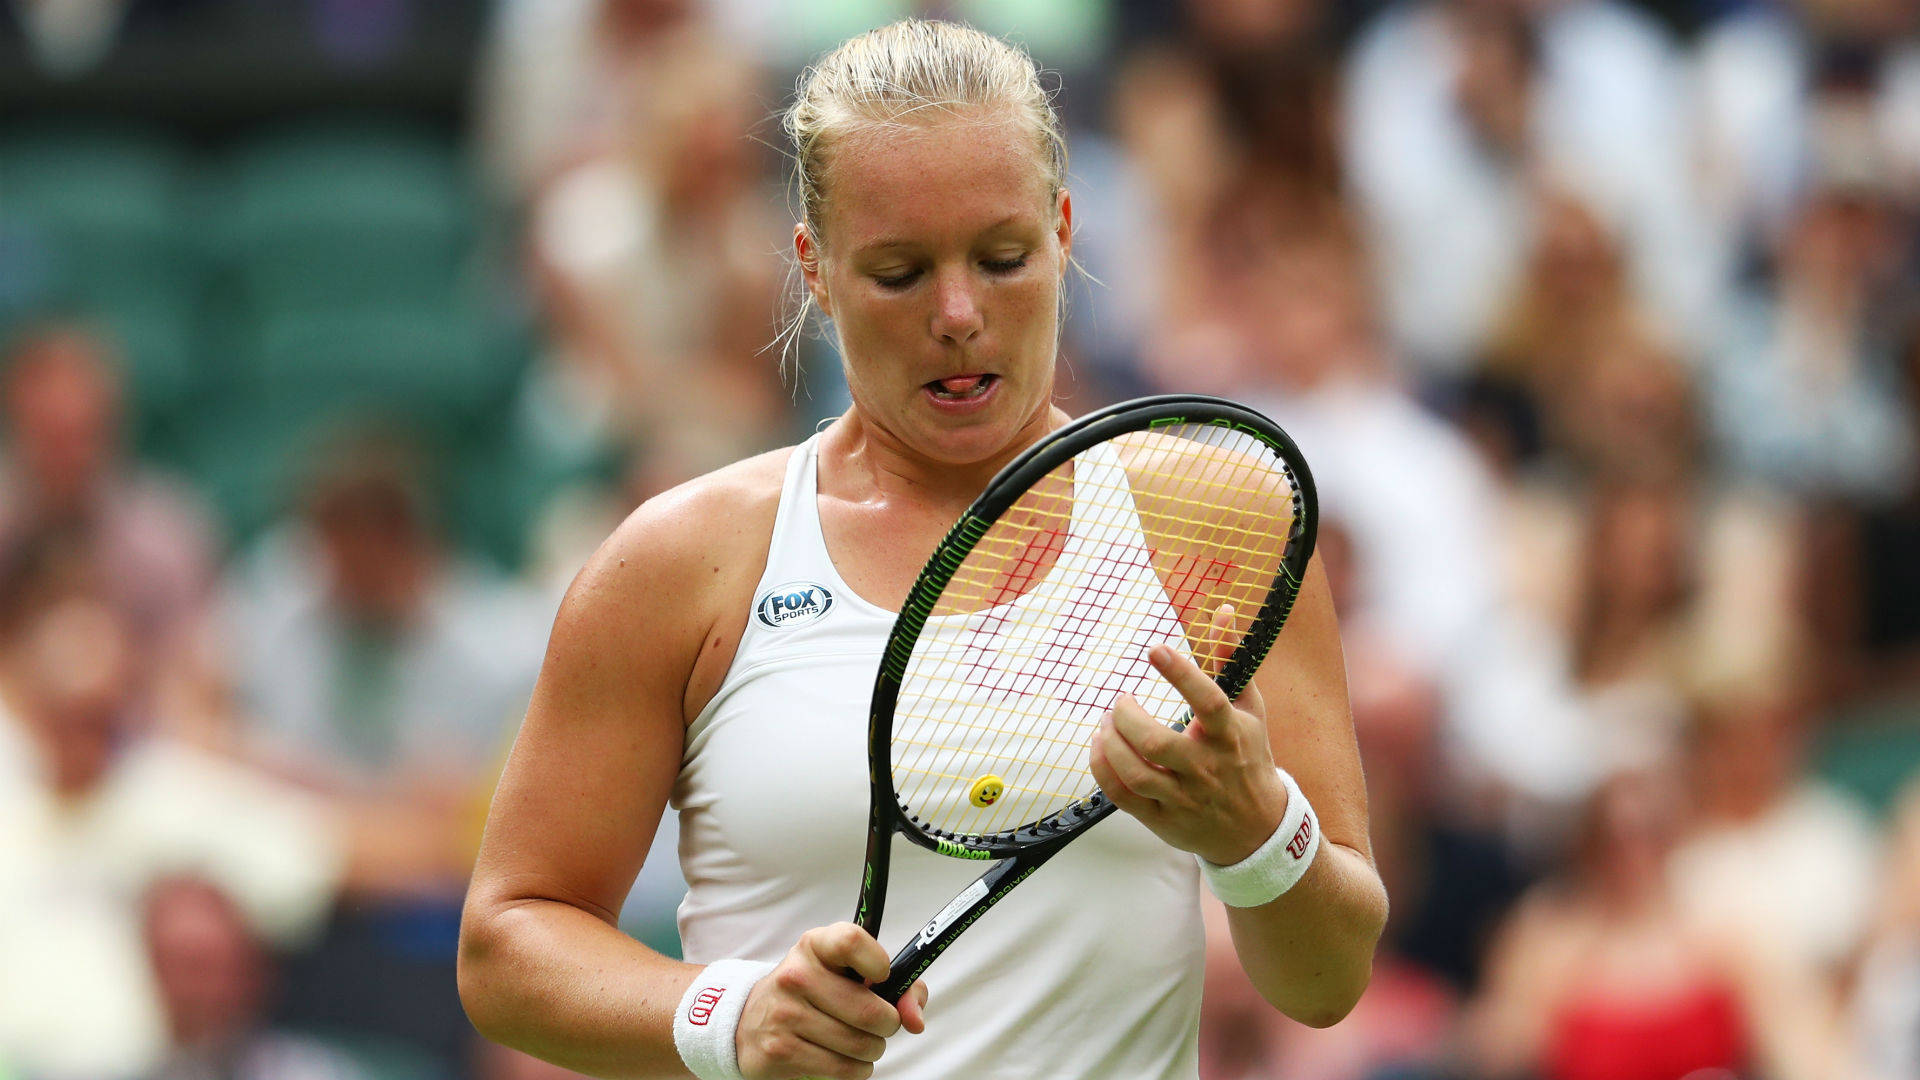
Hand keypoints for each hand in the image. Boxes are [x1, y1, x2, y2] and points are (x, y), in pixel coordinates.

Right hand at [735, 923, 928, 1079]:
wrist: (751, 1023)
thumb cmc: (814, 994)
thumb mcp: (847, 974)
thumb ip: (897, 986)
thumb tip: (915, 1019)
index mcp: (814, 946)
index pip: (851, 941)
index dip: (878, 962)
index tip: (883, 976)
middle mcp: (795, 976)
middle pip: (870, 1011)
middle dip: (887, 1025)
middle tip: (879, 1024)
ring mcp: (784, 1015)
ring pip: (861, 1045)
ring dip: (871, 1050)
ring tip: (858, 1041)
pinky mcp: (780, 1052)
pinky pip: (843, 1070)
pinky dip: (854, 1069)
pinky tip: (842, 1057)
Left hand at [1088, 605, 1287, 865]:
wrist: (1257, 828)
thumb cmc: (1248, 756)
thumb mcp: (1249, 708)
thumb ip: (1230, 659)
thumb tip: (1222, 609)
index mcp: (1231, 735)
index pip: (1209, 701)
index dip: (1182, 673)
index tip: (1155, 650)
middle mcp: (1207, 768)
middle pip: (1156, 742)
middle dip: (1127, 716)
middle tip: (1121, 701)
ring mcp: (1184, 797)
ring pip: (1136, 772)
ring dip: (1110, 743)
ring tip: (1107, 723)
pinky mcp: (1163, 819)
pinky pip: (1122, 796)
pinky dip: (1102, 769)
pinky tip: (1099, 747)